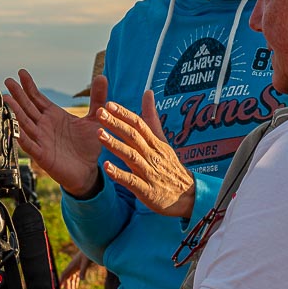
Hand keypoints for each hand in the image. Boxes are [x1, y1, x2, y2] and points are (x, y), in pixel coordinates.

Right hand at [4, 69, 108, 196]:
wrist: (88, 171)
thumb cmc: (88, 146)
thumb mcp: (95, 119)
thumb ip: (97, 98)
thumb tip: (102, 76)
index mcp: (54, 116)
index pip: (37, 98)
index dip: (29, 86)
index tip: (21, 73)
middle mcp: (44, 126)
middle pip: (27, 107)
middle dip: (18, 94)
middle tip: (8, 81)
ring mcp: (41, 140)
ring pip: (25, 123)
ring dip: (15, 111)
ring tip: (7, 99)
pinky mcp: (42, 155)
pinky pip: (29, 144)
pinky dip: (21, 137)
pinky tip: (13, 128)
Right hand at [59, 250, 93, 288]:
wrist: (90, 248)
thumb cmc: (87, 255)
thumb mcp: (86, 263)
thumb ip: (83, 271)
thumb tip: (82, 279)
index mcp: (71, 266)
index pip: (64, 275)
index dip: (61, 281)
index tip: (59, 287)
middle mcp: (72, 267)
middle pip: (67, 278)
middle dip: (67, 286)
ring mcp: (75, 268)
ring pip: (71, 278)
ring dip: (71, 285)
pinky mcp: (78, 268)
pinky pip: (75, 277)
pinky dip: (75, 282)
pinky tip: (76, 287)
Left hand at [97, 90, 195, 218]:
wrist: (188, 196)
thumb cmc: (170, 167)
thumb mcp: (163, 141)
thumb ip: (151, 118)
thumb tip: (147, 93)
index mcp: (155, 143)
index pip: (140, 124)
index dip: (124, 114)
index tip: (109, 104)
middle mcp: (152, 155)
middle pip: (134, 136)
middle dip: (116, 124)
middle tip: (99, 113)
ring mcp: (150, 173)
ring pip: (131, 156)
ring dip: (115, 145)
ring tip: (99, 135)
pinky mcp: (147, 190)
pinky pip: (132, 181)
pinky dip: (119, 174)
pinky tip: (106, 167)